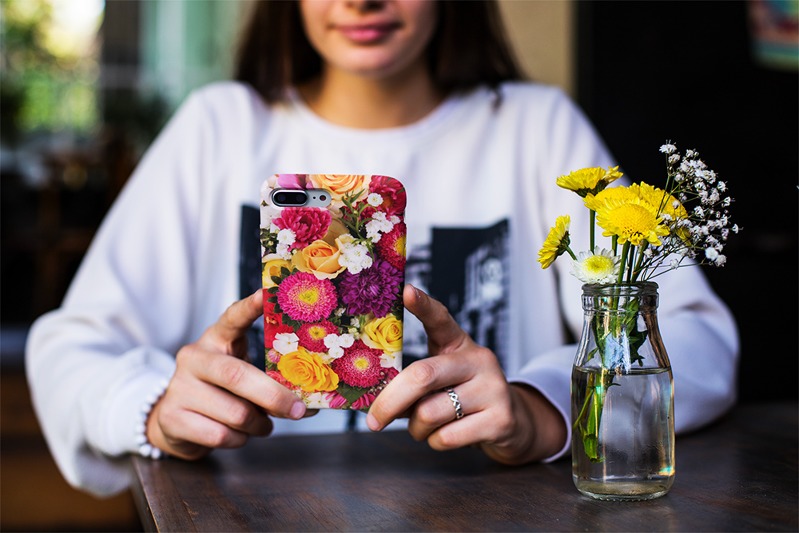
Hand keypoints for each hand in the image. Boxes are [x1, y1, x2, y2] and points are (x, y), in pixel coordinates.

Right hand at [146, 290, 309, 459]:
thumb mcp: (243, 376)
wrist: (175, 420)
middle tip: (298, 409)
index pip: (232, 317)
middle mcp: (193, 357)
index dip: (250, 307)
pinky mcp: (171, 417)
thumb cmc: (221, 392)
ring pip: (234, 413)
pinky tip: (239, 434)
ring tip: (262, 424)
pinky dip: (239, 440)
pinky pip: (220, 435)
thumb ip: (271, 380)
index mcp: (215, 339)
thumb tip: (313, 400)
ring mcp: (179, 387)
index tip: (266, 294)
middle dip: (273, 396)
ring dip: (258, 425)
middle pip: (237, 375)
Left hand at [366, 285, 565, 463]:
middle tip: (373, 420)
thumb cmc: (462, 397)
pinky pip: (446, 437)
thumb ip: (415, 382)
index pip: (440, 319)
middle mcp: (478, 360)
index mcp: (458, 344)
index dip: (422, 305)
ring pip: (430, 414)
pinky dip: (435, 442)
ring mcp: (493, 388)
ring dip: (416, 429)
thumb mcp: (442, 379)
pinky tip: (446, 436)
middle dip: (390, 401)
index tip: (405, 291)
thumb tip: (374, 401)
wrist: (512, 423)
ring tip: (425, 427)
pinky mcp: (501, 419)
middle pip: (422, 376)